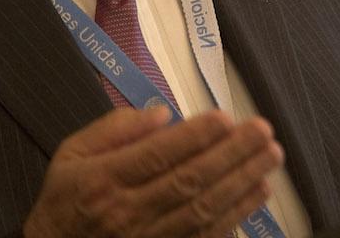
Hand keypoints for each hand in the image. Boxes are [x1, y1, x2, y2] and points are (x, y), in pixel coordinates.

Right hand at [23, 106, 283, 237]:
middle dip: (231, 154)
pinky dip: (237, 214)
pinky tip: (259, 190)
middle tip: (262, 130)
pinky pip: (207, 236)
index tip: (226, 118)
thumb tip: (162, 113)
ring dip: (242, 181)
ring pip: (203, 210)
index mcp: (103, 180)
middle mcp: (128, 211)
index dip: (194, 137)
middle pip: (188, 181)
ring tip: (271, 155)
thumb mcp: (71, 155)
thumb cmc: (67, 200)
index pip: (156, 156)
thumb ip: (114, 129)